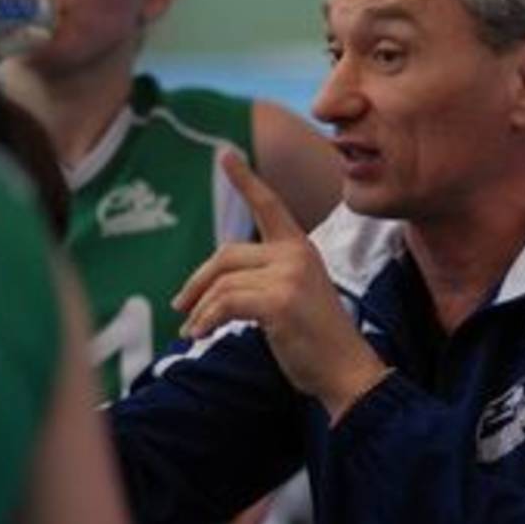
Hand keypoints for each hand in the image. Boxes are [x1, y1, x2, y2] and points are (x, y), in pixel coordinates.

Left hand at [173, 151, 388, 422]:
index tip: (225, 154)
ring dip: (199, 310)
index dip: (245, 178)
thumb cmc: (315, 337)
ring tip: (193, 330)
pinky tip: (201, 334)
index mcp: (300, 246)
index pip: (269, 204)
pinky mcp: (279, 301)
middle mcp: (295, 253)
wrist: (345, 370)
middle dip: (197, 281)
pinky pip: (225, 303)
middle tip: (179, 305)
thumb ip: (263, 274)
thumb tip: (211, 280)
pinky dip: (206, 319)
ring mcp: (289, 275)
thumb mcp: (292, 292)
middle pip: (225, 254)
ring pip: (222, 284)